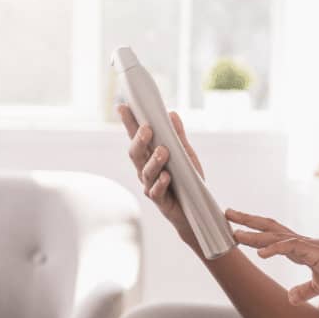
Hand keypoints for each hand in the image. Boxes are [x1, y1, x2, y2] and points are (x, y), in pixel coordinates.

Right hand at [118, 104, 204, 245]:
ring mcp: (150, 185)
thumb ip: (178, 137)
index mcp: (149, 156)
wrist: (195, 210)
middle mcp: (145, 170)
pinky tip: (167, 176)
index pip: (137, 137)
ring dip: (154, 160)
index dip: (129, 123)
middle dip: (139, 140)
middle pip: (135, 153)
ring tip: (163, 152)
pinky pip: (156, 191)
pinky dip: (161, 183)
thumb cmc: (187, 181)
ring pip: (145, 172)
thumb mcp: (186, 155)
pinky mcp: (159, 201)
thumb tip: (172, 114)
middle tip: (147, 129)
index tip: (123, 107)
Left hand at [226, 209, 318, 304]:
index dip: (255, 231)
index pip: (273, 235)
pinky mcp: (313, 251)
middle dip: (247, 220)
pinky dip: (274, 248)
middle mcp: (299, 242)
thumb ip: (304, 291)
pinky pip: (290, 247)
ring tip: (234, 232)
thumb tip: (290, 298)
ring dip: (254, 234)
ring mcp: (305, 245)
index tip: (238, 226)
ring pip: (274, 235)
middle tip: (227, 213)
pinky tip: (261, 252)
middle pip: (268, 227)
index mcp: (300, 248)